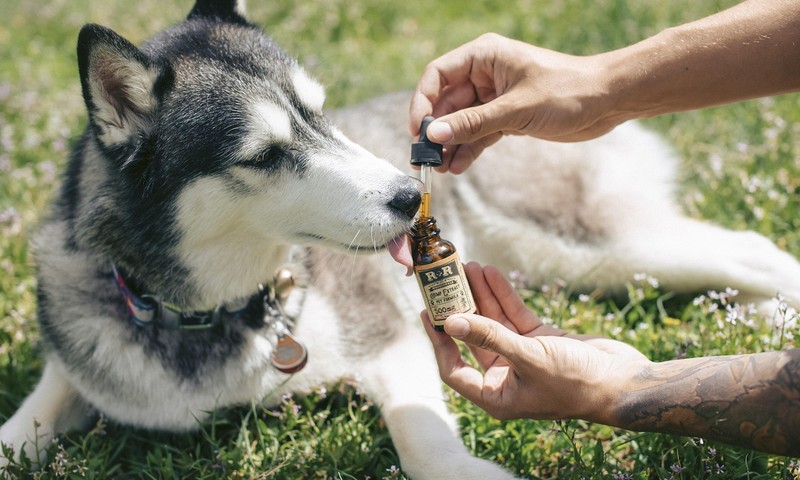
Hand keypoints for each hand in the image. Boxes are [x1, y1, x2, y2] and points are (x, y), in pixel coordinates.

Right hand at [409, 33, 618, 173]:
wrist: (607, 101)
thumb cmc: (568, 91)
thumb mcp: (516, 109)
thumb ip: (473, 123)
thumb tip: (434, 135)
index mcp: (485, 56)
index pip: (438, 75)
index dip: (423, 102)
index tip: (418, 131)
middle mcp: (485, 74)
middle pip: (446, 102)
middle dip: (435, 131)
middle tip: (425, 159)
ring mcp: (495, 96)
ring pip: (461, 121)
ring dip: (450, 144)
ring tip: (440, 169)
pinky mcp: (507, 116)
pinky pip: (478, 133)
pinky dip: (468, 149)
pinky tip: (459, 167)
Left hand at [421, 262, 648, 421]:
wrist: (624, 381)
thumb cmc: (577, 382)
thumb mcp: (529, 358)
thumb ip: (490, 337)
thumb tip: (452, 322)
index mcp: (497, 396)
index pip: (454, 369)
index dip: (439, 341)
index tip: (429, 313)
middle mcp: (505, 377)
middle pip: (472, 338)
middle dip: (460, 308)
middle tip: (445, 281)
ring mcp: (522, 357)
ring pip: (493, 322)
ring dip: (480, 295)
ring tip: (468, 266)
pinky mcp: (540, 340)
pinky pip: (514, 315)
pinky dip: (503, 295)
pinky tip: (491, 273)